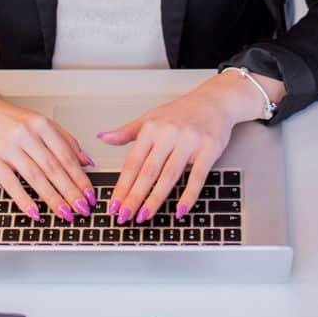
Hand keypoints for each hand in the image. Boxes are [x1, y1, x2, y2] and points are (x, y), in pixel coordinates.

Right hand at [0, 79, 95, 223]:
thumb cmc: (11, 120)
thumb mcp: (40, 122)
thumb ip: (65, 140)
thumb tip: (86, 161)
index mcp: (42, 125)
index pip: (66, 155)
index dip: (80, 177)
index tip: (90, 194)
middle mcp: (27, 135)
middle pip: (54, 168)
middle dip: (71, 191)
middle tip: (82, 209)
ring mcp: (9, 148)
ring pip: (36, 177)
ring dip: (52, 198)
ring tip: (65, 213)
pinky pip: (11, 184)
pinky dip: (24, 200)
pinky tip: (35, 212)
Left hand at [99, 70, 283, 225]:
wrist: (215, 100)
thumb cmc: (182, 111)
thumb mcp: (152, 117)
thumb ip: (127, 131)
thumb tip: (103, 137)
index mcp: (152, 129)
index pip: (133, 162)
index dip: (122, 185)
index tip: (113, 204)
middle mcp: (169, 134)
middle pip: (148, 171)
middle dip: (134, 196)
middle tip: (123, 216)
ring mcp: (189, 142)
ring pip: (169, 176)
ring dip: (155, 199)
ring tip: (144, 216)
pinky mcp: (209, 149)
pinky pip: (197, 176)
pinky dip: (188, 195)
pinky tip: (180, 210)